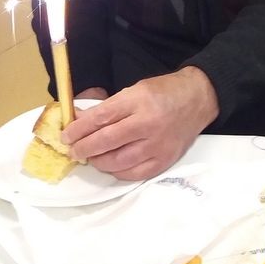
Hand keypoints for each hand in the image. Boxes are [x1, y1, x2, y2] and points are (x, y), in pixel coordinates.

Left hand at [61, 67, 218, 181]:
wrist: (198, 99)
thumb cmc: (163, 92)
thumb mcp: (134, 90)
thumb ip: (108, 107)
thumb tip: (79, 119)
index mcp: (139, 100)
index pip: (102, 118)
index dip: (80, 129)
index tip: (66, 135)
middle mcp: (149, 123)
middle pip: (107, 141)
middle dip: (84, 148)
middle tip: (73, 150)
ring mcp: (158, 144)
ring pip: (118, 162)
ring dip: (98, 162)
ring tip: (90, 157)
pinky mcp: (165, 160)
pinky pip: (134, 174)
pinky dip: (117, 172)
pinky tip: (110, 166)